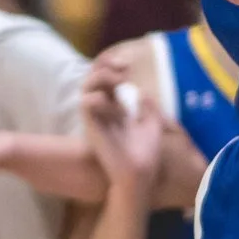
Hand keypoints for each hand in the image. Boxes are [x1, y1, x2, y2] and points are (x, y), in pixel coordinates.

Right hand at [81, 61, 162, 190]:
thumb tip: (141, 92)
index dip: (112, 66)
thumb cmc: (147, 153)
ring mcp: (96, 117)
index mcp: (117, 108)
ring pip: (86, 85)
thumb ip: (147, 106)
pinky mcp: (91, 126)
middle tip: (123, 69)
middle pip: (93, 76)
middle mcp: (104, 110)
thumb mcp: (153, 124)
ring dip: (102, 76)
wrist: (141, 173)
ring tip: (119, 81)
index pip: (106, 79)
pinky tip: (117, 108)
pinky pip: (86, 102)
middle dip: (105, 65)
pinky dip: (100, 98)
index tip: (128, 65)